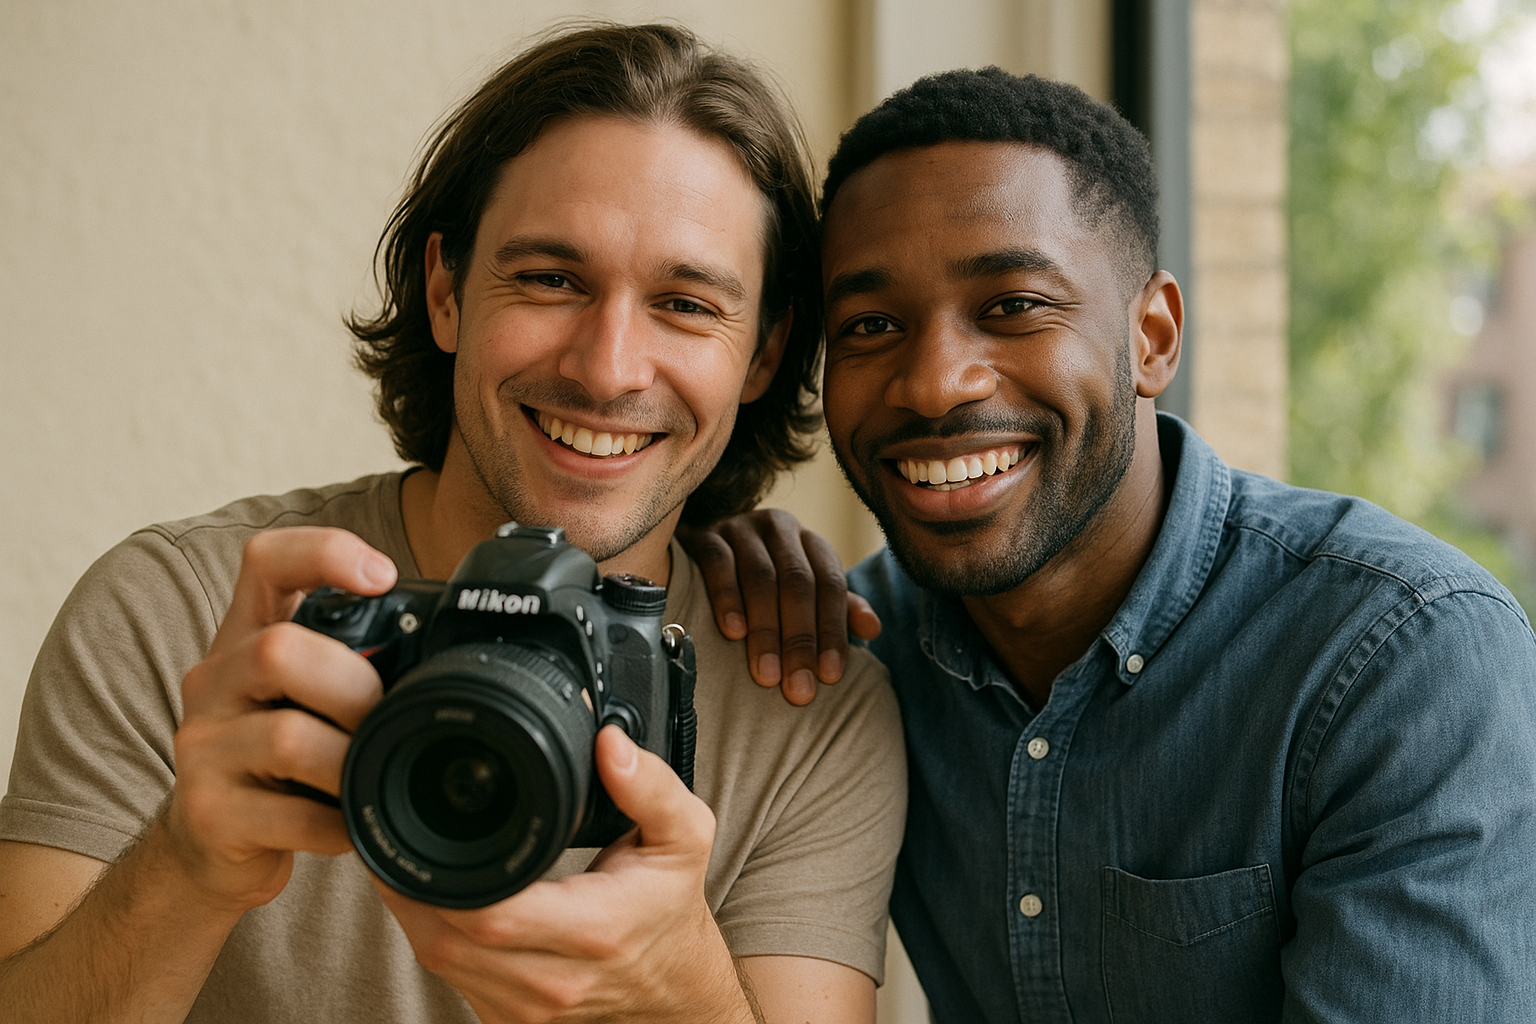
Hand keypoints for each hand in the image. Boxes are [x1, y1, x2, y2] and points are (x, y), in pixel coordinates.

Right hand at [166, 527, 396, 912]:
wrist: (208, 849)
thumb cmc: (278, 762)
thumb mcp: (305, 697)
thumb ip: (352, 664)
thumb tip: (449, 657)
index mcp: (245, 639)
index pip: (266, 562)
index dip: (323, 553)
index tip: (383, 577)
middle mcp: (214, 682)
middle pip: (278, 650)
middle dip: (354, 685)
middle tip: (382, 719)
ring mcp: (202, 749)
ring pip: (288, 737)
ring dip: (351, 761)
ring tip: (369, 776)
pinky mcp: (208, 814)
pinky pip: (292, 816)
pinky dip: (339, 823)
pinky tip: (349, 825)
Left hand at [377, 726, 752, 1023]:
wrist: (676, 989)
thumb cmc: (670, 907)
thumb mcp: (682, 837)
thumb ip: (650, 787)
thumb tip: (608, 743)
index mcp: (594, 929)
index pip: (492, 913)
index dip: (437, 877)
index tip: (417, 829)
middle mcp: (556, 981)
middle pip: (447, 940)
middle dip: (409, 887)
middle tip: (390, 835)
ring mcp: (528, 1011)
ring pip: (439, 962)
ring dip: (412, 912)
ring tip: (402, 860)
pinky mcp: (509, 1023)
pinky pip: (450, 979)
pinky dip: (433, 936)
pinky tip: (431, 899)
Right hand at [677, 510, 880, 704]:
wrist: (703, 548)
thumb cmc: (766, 582)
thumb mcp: (806, 592)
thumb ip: (838, 610)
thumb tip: (873, 629)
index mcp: (811, 543)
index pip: (831, 584)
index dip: (832, 631)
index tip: (830, 676)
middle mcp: (780, 528)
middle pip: (798, 583)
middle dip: (800, 639)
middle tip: (797, 689)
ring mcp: (741, 527)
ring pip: (761, 576)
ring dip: (766, 629)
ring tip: (766, 674)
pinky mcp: (704, 534)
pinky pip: (719, 563)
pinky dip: (727, 598)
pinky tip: (733, 632)